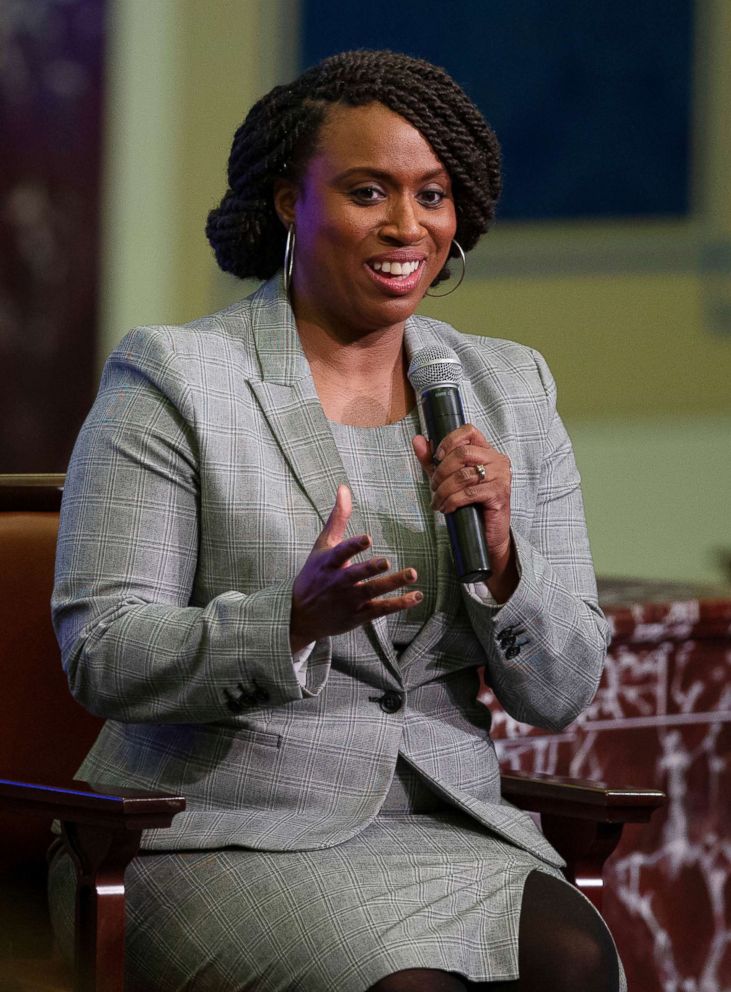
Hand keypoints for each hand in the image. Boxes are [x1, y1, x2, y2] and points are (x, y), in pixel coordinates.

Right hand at [290, 485, 422, 651]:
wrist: (300, 615)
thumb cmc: (314, 574)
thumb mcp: (322, 546)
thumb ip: (337, 518)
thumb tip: (344, 488)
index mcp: (329, 563)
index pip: (341, 553)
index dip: (353, 546)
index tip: (367, 538)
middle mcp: (339, 582)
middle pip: (356, 574)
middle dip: (371, 569)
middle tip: (386, 561)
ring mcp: (349, 600)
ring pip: (372, 591)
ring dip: (392, 584)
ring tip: (412, 574)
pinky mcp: (358, 615)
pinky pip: (380, 609)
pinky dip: (398, 604)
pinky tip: (416, 596)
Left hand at [412, 425, 517, 602]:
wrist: (488, 535)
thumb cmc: (470, 504)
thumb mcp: (447, 479)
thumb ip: (433, 460)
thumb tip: (417, 440)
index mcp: (487, 451)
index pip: (469, 431)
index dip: (450, 440)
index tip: (438, 457)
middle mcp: (497, 460)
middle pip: (463, 452)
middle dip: (441, 471)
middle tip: (434, 486)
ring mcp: (501, 477)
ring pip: (463, 475)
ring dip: (444, 490)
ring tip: (438, 501)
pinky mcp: (499, 494)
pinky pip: (468, 493)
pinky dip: (452, 501)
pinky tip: (447, 508)